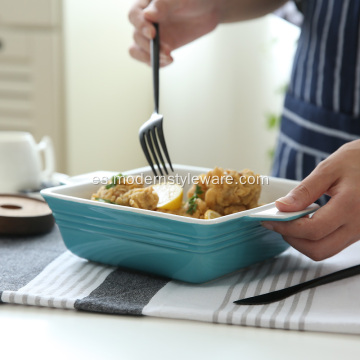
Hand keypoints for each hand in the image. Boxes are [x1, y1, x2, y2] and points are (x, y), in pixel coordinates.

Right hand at [128, 0, 218, 65]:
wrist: (206, 10)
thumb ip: (163, 4)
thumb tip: (147, 15)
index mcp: (145, 4)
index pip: (133, 15)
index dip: (140, 26)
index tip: (153, 34)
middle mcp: (144, 21)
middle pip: (136, 37)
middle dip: (150, 46)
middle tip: (167, 50)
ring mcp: (151, 36)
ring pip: (138, 50)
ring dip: (150, 58)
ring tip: (168, 58)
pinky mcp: (159, 47)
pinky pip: (150, 60)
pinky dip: (158, 63)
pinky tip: (170, 60)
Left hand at [262, 140, 359, 260]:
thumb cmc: (358, 161)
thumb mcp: (329, 169)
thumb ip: (304, 190)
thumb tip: (282, 206)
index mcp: (350, 206)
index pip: (312, 230)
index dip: (286, 227)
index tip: (270, 220)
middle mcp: (358, 225)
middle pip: (318, 249)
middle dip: (292, 240)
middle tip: (278, 224)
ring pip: (325, 251)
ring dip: (302, 241)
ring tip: (290, 222)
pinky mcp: (358, 232)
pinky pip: (332, 244)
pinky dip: (314, 239)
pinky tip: (306, 222)